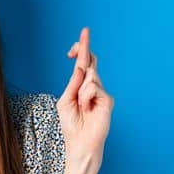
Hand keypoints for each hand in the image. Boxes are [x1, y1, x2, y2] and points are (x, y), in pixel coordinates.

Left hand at [58, 26, 112, 166]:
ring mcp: (101, 92)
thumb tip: (82, 67)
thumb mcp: (65, 101)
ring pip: (90, 75)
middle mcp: (92, 86)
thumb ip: (72, 84)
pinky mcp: (108, 99)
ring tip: (82, 105)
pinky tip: (88, 108)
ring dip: (81, 90)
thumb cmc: (71, 124)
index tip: (84, 33)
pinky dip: (86, 97)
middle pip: (90, 61)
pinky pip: (94, 88)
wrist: (80, 143)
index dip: (82, 48)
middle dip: (84, 47)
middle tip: (85, 31)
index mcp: (80, 85)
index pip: (83, 63)